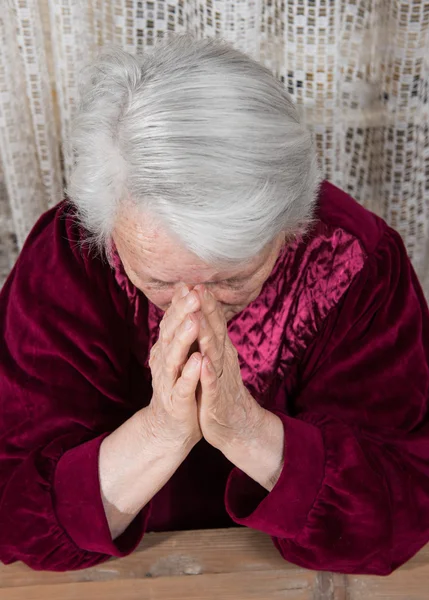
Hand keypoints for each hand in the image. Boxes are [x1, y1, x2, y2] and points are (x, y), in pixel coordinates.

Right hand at [146, 285, 202, 451]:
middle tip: (193, 295)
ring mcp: (169, 381)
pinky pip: (183, 385)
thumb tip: (184, 292)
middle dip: (182, 314)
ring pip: (174, 356)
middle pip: (171, 333)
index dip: (180, 304)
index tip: (191, 285)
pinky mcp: (176, 400)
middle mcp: (164, 361)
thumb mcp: (179, 354)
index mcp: (166, 348)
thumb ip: (180, 326)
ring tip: (193, 321)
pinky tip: (198, 361)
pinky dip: (190, 373)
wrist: (170, 427)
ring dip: (184, 338)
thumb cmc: (179, 385)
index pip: (171, 322)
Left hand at [193, 285, 265, 452]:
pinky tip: (203, 362)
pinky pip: (212, 384)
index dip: (206, 302)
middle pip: (216, 331)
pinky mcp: (217, 398)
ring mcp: (221, 378)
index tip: (195, 281)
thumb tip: (201, 311)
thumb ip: (209, 336)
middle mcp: (223, 359)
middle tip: (199, 289)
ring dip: (207, 336)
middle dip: (207, 311)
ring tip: (199, 319)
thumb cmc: (219, 389)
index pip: (214, 321)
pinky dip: (208, 373)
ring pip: (214, 354)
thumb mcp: (214, 359)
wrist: (234, 425)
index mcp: (220, 349)